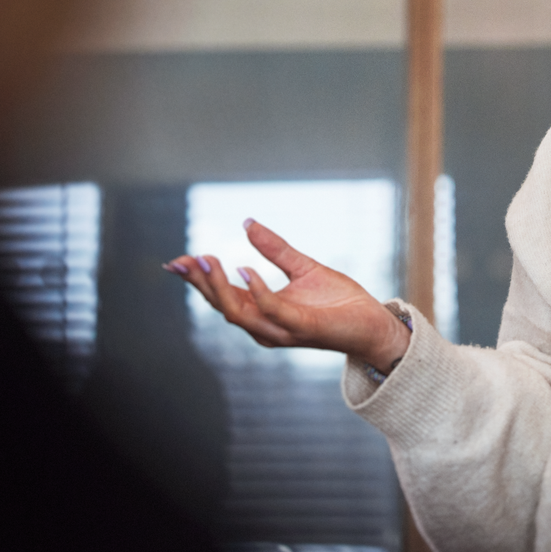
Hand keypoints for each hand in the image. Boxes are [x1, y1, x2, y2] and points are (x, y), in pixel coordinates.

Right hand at [164, 219, 409, 369]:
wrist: (373, 322)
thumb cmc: (340, 301)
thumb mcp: (303, 267)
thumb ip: (275, 249)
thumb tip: (247, 222)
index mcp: (263, 311)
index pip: (222, 296)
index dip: (199, 279)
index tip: (178, 260)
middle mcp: (265, 325)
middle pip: (222, 305)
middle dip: (201, 283)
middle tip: (184, 260)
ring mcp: (281, 329)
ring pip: (238, 312)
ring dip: (220, 287)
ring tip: (207, 260)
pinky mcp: (301, 326)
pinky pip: (271, 310)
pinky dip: (256, 290)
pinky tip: (245, 268)